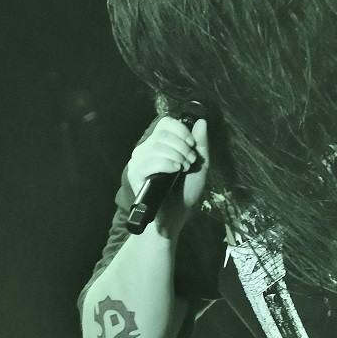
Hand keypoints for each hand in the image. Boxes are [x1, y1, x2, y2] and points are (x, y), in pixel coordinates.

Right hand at [126, 117, 208, 234]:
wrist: (176, 215)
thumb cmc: (185, 191)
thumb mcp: (199, 166)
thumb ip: (201, 145)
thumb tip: (202, 122)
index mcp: (159, 144)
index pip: (165, 123)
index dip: (181, 130)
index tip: (192, 145)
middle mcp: (146, 149)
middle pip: (163, 134)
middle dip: (182, 146)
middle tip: (190, 161)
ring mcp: (138, 161)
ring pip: (157, 146)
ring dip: (177, 155)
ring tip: (184, 168)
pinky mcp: (135, 174)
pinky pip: (150, 161)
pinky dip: (167, 163)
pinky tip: (176, 170)